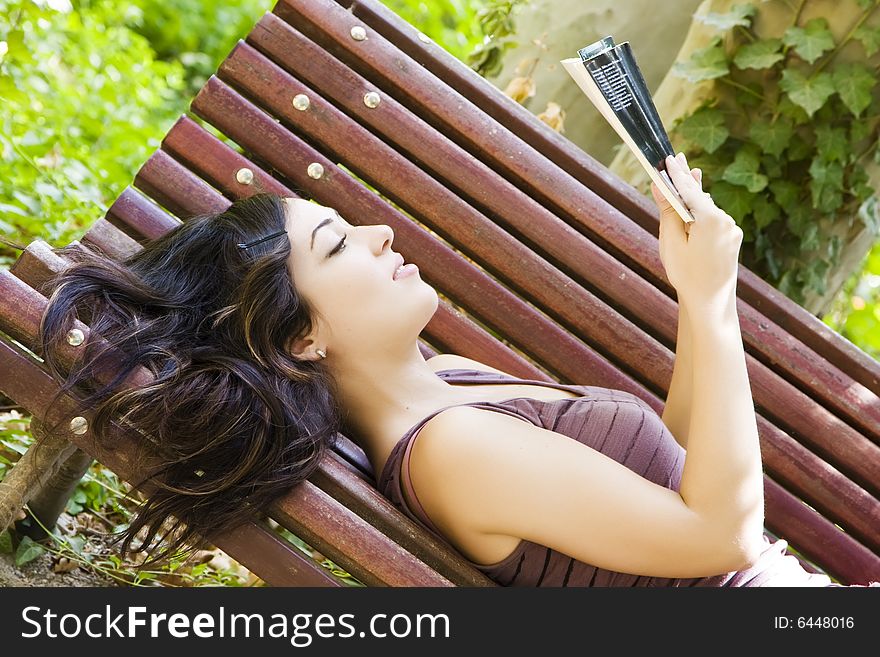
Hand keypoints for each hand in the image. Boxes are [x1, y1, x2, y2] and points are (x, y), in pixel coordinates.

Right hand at [651, 152, 742, 309]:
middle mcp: (727, 221)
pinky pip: (713, 221)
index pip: (690, 189)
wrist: (710, 303)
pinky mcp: (732, 239)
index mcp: (711, 219)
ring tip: (685, 176)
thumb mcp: (671, 241)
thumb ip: (669, 211)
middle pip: (700, 196)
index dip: (677, 174)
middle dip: (687, 180)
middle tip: (677, 159)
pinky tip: (693, 208)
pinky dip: (701, 214)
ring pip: (707, 210)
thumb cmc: (686, 274)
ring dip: (693, 198)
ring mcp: (732, 230)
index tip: (669, 158)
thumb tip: (662, 187)